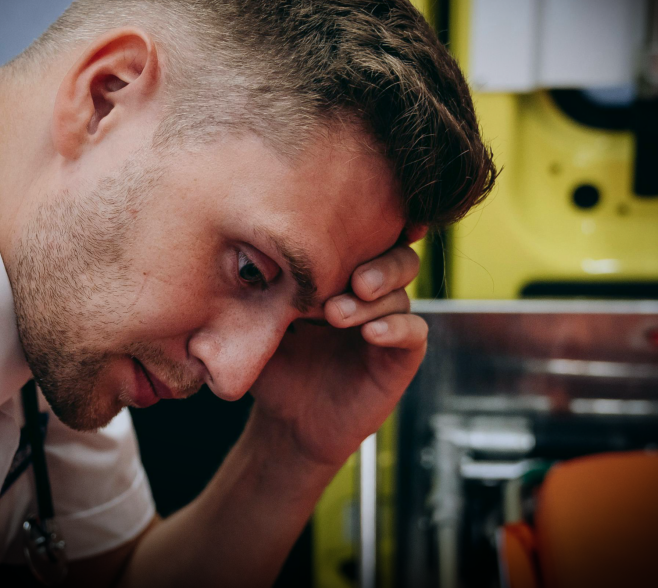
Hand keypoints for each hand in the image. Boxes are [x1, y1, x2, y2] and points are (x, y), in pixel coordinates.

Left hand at [249, 227, 428, 467]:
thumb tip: (242, 249)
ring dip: (372, 301)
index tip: (326, 241)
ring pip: (401, 294)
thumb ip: (263, 288)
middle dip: (378, 264)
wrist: (289, 422)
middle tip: (353, 280)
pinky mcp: (401, 357)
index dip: (356, 235)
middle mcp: (371, 294)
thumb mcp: (261, 322)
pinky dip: (397, 328)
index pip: (364, 240)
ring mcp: (389, 323)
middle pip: (397, 256)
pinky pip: (414, 332)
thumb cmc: (275, 365)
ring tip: (337, 315)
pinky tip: (371, 334)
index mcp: (343, 275)